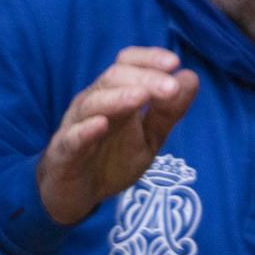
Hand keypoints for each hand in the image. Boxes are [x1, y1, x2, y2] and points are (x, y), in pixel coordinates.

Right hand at [38, 48, 200, 225]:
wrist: (77, 195)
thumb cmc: (112, 160)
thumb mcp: (149, 138)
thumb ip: (168, 112)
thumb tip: (190, 77)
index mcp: (114, 95)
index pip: (127, 64)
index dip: (148, 59)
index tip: (174, 62)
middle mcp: (94, 103)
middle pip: (114, 78)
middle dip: (144, 79)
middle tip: (171, 88)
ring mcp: (76, 126)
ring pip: (93, 103)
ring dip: (118, 98)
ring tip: (141, 96)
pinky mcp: (64, 153)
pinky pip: (72, 138)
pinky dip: (85, 130)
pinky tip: (101, 124)